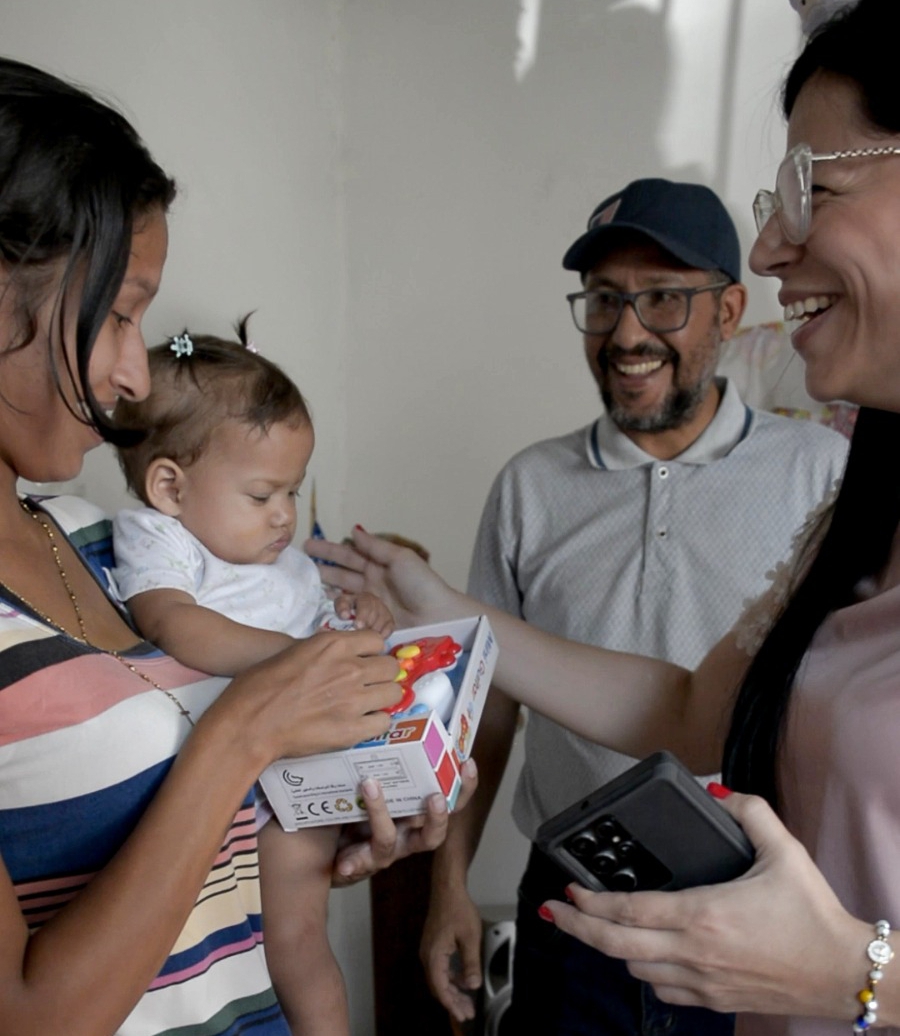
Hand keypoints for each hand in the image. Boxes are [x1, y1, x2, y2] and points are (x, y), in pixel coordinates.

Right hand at [214, 629, 401, 762]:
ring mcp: (354, 699)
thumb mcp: (294, 652)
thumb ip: (324, 652)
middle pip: (390, 667)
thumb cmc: (259, 686)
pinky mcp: (353, 729)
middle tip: (368, 685)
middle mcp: (350, 668)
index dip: (371, 652)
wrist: (249, 723)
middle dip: (381, 675)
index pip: (377, 640)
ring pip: (393, 693)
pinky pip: (384, 722)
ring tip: (367, 705)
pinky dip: (375, 722)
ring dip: (382, 698)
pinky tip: (361, 723)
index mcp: (334, 644)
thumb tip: (339, 659)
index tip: (364, 661)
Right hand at [304, 526, 458, 627]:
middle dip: (321, 570)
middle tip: (300, 567)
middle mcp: (371, 584)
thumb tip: (354, 531)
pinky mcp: (370, 623)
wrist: (437, 616)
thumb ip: (375, 547)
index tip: (308, 545)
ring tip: (320, 590)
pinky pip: (351, 616)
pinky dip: (344, 612)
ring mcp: (370, 604)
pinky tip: (337, 610)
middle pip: (340, 575)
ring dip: (331, 592)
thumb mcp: (399, 558)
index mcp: (378, 566)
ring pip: (342, 596)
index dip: (328, 550)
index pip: (348, 555)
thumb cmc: (422, 584)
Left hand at [331, 759, 477, 886]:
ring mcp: (385, 853)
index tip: (467, 763)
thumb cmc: (360, 811)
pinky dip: (353, 863)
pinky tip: (343, 863)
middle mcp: (407, 836)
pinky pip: (357, 863)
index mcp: (417, 814)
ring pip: (389, 840)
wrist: (333, 849)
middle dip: (437, 816)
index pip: (449, 802)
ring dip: (380, 812)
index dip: (464, 786)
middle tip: (435, 796)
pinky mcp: (360, 865)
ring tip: (370, 783)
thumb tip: (394, 719)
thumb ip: (386, 760)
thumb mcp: (376, 783)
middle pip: (434, 834)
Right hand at [420, 878, 483, 1022]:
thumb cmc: (458, 910)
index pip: (440, 988)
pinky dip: (451, 978)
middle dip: (453, 1001)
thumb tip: (472, 986)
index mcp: (434, 956)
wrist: (447, 888)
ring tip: (467, 1002)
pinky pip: (440, 968)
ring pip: (439, 978)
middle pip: (438, 986)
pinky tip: (462, 981)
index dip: (451, 1004)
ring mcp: (429, 950)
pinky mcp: (433, 945)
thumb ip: (471, 963)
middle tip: (468, 1014)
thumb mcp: (470, 937)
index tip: (463, 1015)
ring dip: (452, 991)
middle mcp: (427, 956)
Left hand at [541, 790, 866, 1019]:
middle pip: (616, 946)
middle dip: (577, 927)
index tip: (569, 888)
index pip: (629, 911)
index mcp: (703, 915)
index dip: (591, 901)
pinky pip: (663, 991)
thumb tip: (719, 793)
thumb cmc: (814, 917)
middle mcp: (695, 952)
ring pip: (635, 971)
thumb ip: (749, 813)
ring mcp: (702, 981)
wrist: (844, 973)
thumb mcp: (784, 851)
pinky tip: (640, 956)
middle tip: (552, 911)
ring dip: (610, 949)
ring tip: (595, 926)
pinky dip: (643, 973)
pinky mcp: (715, 1000)